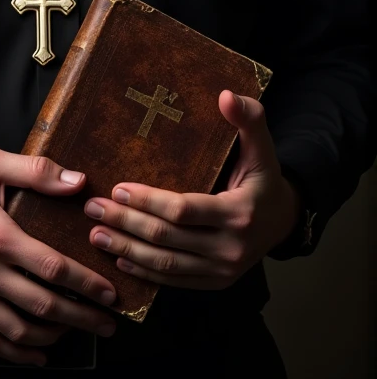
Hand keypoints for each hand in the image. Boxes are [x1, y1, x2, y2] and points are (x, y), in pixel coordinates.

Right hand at [0, 147, 117, 365]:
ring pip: (20, 330)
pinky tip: (40, 353)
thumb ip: (36, 170)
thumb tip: (77, 181)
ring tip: (80, 332)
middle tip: (108, 322)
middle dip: (82, 317)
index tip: (109, 292)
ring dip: (55, 337)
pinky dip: (19, 353)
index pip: (52, 267)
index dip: (86, 284)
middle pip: (42, 305)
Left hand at [82, 89, 302, 289]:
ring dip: (127, 250)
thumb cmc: (264, 178)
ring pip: (166, 265)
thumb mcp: (262, 148)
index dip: (148, 201)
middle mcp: (231, 247)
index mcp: (239, 213)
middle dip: (126, 223)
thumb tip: (226, 95)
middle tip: (93, 208)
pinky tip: (120, 260)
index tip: (118, 188)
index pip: (184, 210)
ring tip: (96, 235)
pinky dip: (145, 274)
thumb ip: (248, 119)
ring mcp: (222, 271)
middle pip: (167, 239)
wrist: (284, 221)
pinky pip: (174, 281)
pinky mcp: (214, 283)